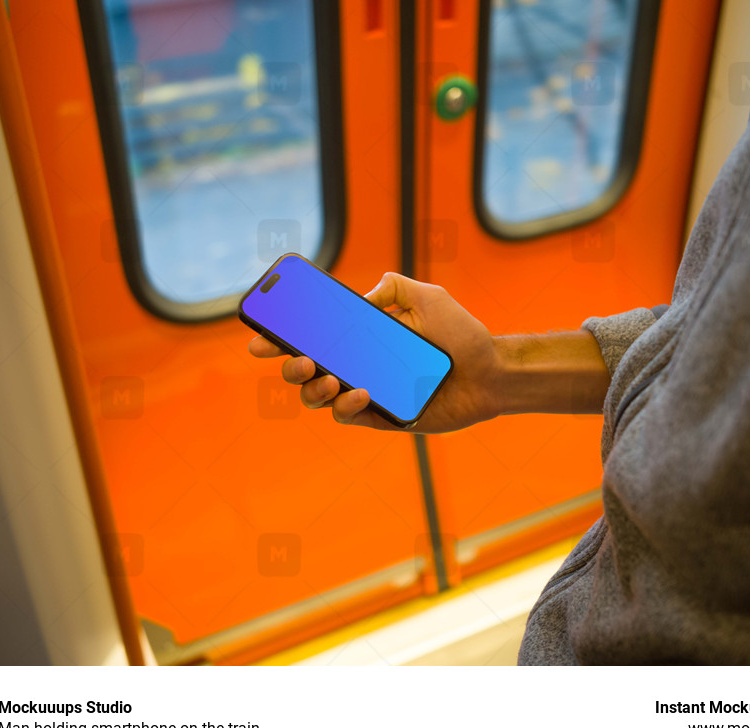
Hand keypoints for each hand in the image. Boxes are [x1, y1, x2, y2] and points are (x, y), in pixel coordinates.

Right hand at [247, 272, 502, 432]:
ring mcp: (366, 393)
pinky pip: (349, 417)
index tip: (258, 335)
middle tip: (298, 358)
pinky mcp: (381, 418)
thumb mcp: (427, 297)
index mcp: (359, 338)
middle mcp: (356, 365)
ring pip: (318, 397)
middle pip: (303, 371)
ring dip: (312, 388)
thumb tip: (359, 297)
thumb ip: (393, 287)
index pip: (311, 337)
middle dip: (289, 365)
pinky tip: (361, 391)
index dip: (279, 338)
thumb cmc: (461, 335)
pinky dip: (347, 405)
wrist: (491, 372)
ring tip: (327, 377)